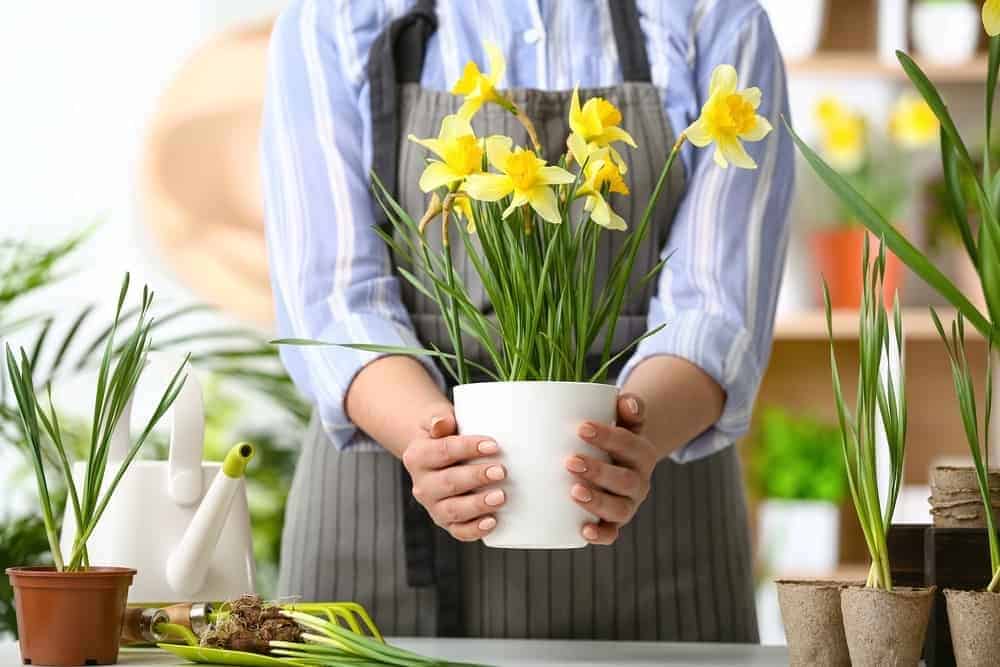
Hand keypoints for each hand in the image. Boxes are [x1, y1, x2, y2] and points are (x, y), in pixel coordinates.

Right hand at [401, 404, 506, 541]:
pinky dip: (474, 530)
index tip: (493, 445)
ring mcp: (433, 506)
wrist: (438, 453)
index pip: (443, 452)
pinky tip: (492, 522)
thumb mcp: (438, 419)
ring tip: (500, 496)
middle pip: (448, 483)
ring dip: (477, 505)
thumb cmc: (446, 434)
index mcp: (417, 457)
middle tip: (501, 471)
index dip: (468, 448)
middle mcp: (422, 484)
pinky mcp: (447, 521)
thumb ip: (440, 419)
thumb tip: (441, 424)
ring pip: (452, 510)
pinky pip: (459, 530)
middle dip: (476, 478)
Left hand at [565, 393, 655, 544]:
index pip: (629, 444)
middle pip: (626, 479)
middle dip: (599, 471)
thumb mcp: (620, 418)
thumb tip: (626, 400)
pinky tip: (584, 531)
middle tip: (571, 461)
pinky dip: (601, 535)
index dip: (608, 437)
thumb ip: (626, 407)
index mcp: (641, 452)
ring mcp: (627, 504)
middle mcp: (639, 481)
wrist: (617, 461)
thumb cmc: (609, 437)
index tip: (581, 428)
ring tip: (574, 491)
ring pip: (620, 509)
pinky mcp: (614, 523)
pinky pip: (612, 534)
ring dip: (598, 501)